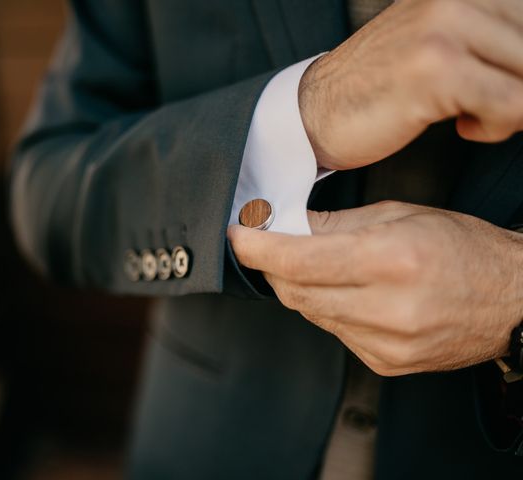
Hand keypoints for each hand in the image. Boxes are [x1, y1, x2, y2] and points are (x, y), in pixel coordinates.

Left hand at [228, 201, 522, 375]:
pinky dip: (326, 308)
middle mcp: (388, 308)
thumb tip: (283, 224)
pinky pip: (333, 331)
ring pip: (309, 313)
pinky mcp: (386, 363)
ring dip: (300, 287)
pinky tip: (347, 292)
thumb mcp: (400, 215)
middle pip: (294, 291)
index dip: (257, 247)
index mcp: (391, 260)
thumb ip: (335, 223)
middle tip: (270, 243)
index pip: (297, 260)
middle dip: (274, 266)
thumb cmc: (462, 248)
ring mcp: (386, 343)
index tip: (237, 234)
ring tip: (318, 264)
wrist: (513, 301)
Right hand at [300, 0, 522, 169]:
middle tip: (486, 107)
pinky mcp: (436, 71)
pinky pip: (512, 105)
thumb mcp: (438, 43)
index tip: (500, 88)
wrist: (315, 112)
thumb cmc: (375, 86)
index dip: (519, 67)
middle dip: (520, 87)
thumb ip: (486, 38)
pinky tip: (463, 126)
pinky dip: (497, 127)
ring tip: (474, 115)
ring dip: (513, 108)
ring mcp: (444, 31)